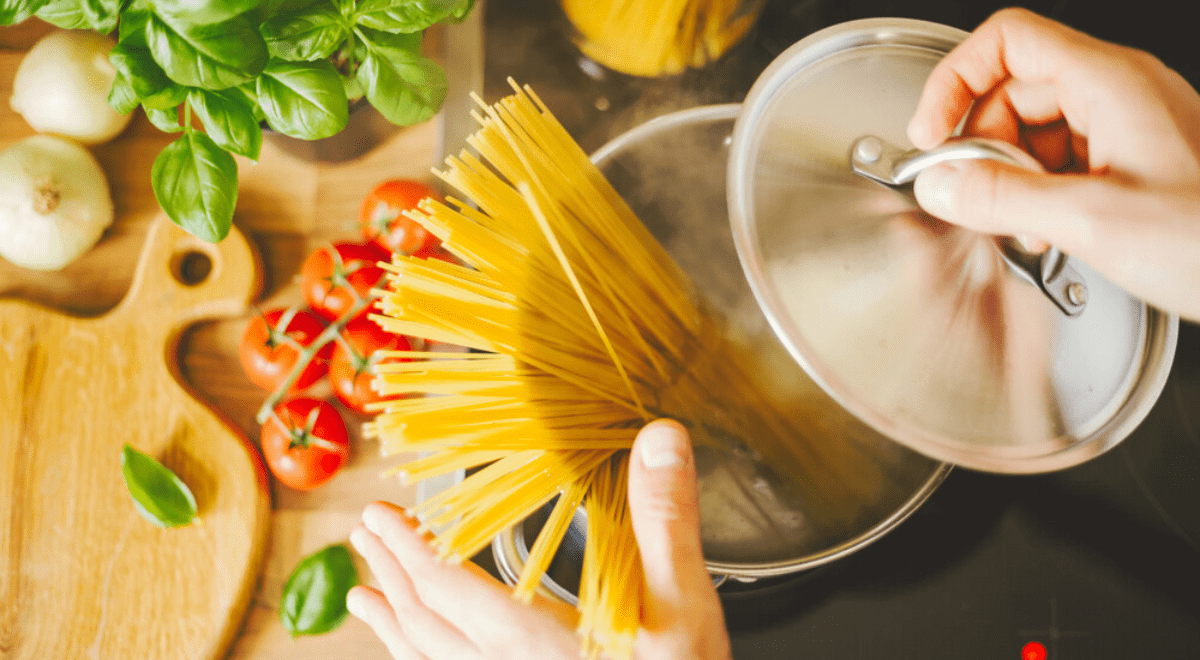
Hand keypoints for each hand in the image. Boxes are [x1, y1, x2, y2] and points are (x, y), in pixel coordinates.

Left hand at [346, 419, 731, 659]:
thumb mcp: (684, 604)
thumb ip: (665, 522)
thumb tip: (660, 439)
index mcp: (531, 640)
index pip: (445, 589)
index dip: (407, 548)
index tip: (378, 514)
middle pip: (425, 623)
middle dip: (390, 574)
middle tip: (363, 536)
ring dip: (391, 623)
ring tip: (361, 598)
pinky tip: (418, 654)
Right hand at [907, 7, 1199, 321]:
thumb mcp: (1094, 221)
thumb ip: (1004, 199)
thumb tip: (941, 185)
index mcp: (1110, 83)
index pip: (1006, 41)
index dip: (955, 80)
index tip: (932, 135)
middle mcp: (1118, 93)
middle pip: (1013, 90)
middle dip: (982, 145)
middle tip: (974, 197)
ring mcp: (1128, 126)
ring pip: (1035, 130)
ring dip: (1010, 177)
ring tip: (1019, 225)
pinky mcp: (1133, 161)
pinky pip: (1063, 160)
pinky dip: (1039, 193)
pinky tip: (1048, 231)